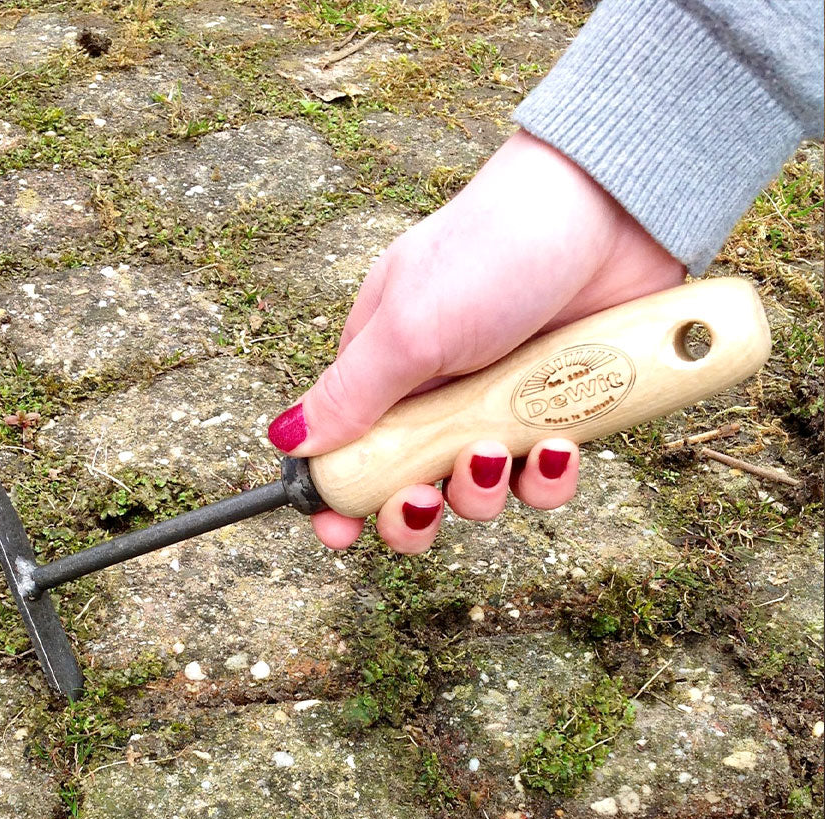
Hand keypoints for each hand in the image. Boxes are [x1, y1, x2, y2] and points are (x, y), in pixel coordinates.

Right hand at [267, 130, 684, 551]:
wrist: (610, 208)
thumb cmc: (494, 249)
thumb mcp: (407, 328)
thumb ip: (348, 395)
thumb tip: (285, 440)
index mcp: (384, 371)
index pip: (346, 449)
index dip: (339, 498)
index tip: (338, 533)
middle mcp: (437, 396)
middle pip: (409, 489)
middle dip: (414, 512)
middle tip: (425, 502)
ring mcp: (498, 407)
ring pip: (478, 493)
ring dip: (484, 491)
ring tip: (500, 451)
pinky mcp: (556, 411)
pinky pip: (543, 476)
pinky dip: (549, 475)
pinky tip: (559, 444)